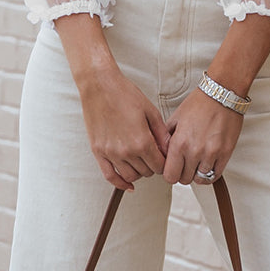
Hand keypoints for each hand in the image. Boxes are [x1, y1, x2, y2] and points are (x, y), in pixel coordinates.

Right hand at [78, 63, 169, 191]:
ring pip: (130, 176)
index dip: (165, 163)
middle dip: (153, 166)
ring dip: (139, 172)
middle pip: (147, 172)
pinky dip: (120, 183)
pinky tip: (128, 184)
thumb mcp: (151, 111)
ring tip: (141, 161)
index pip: (160, 166)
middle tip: (153, 156)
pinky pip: (109, 176)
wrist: (99, 86)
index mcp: (142, 141)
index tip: (165, 157)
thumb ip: (162, 135)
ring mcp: (110, 153)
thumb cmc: (125, 94)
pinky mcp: (98, 152)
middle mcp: (126, 151)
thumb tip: (170, 151)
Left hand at [163, 87, 243, 185]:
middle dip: (182, 173)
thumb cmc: (199, 104)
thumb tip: (160, 154)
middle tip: (184, 164)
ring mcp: (211, 154)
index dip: (169, 173)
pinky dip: (209, 173)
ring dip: (196, 173)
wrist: (221, 95)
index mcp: (179, 143)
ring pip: (199, 179)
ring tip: (196, 163)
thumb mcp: (175, 119)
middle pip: (184, 180)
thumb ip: (166, 139)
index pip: (169, 176)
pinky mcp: (225, 154)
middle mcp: (195, 151)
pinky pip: (215, 175)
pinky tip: (206, 164)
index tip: (172, 168)